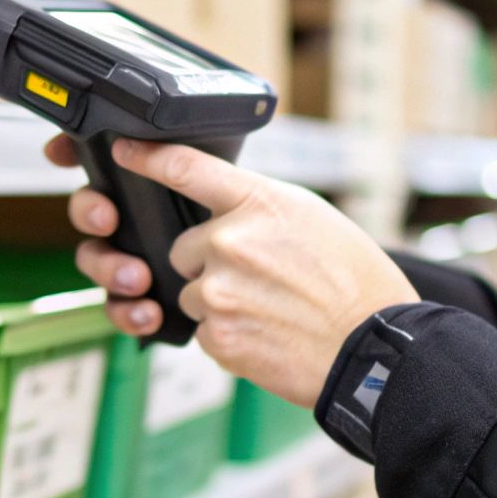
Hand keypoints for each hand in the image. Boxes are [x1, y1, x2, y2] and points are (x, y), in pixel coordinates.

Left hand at [44, 133, 418, 407]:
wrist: (372, 347)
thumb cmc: (354, 280)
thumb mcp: (312, 218)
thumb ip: (258, 208)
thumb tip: (224, 212)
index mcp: (257, 203)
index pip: (186, 167)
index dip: (147, 156)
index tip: (124, 150)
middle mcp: (229, 242)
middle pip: (183, 249)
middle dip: (210, 264)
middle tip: (263, 279)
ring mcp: (218, 292)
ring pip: (192, 293)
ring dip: (220, 302)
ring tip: (271, 309)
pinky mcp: (217, 337)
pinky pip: (204, 331)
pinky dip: (230, 335)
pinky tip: (268, 333)